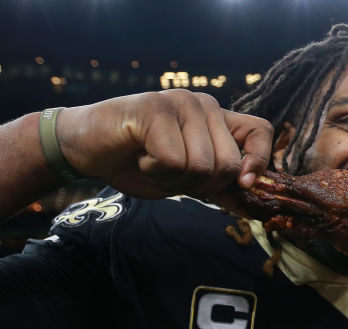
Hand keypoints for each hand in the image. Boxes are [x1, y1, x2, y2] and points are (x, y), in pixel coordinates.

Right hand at [56, 90, 272, 200]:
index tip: (242, 184)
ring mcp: (180, 102)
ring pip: (202, 166)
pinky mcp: (154, 109)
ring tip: (152, 162)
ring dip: (173, 180)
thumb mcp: (188, 178)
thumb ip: (220, 186)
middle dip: (199, 185)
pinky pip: (173, 161)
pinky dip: (155, 172)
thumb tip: (253, 207)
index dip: (259, 161)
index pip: (260, 131)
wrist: (86, 147)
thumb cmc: (138, 162)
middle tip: (169, 171)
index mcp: (217, 117)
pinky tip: (139, 155)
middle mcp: (203, 104)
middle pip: (229, 164)